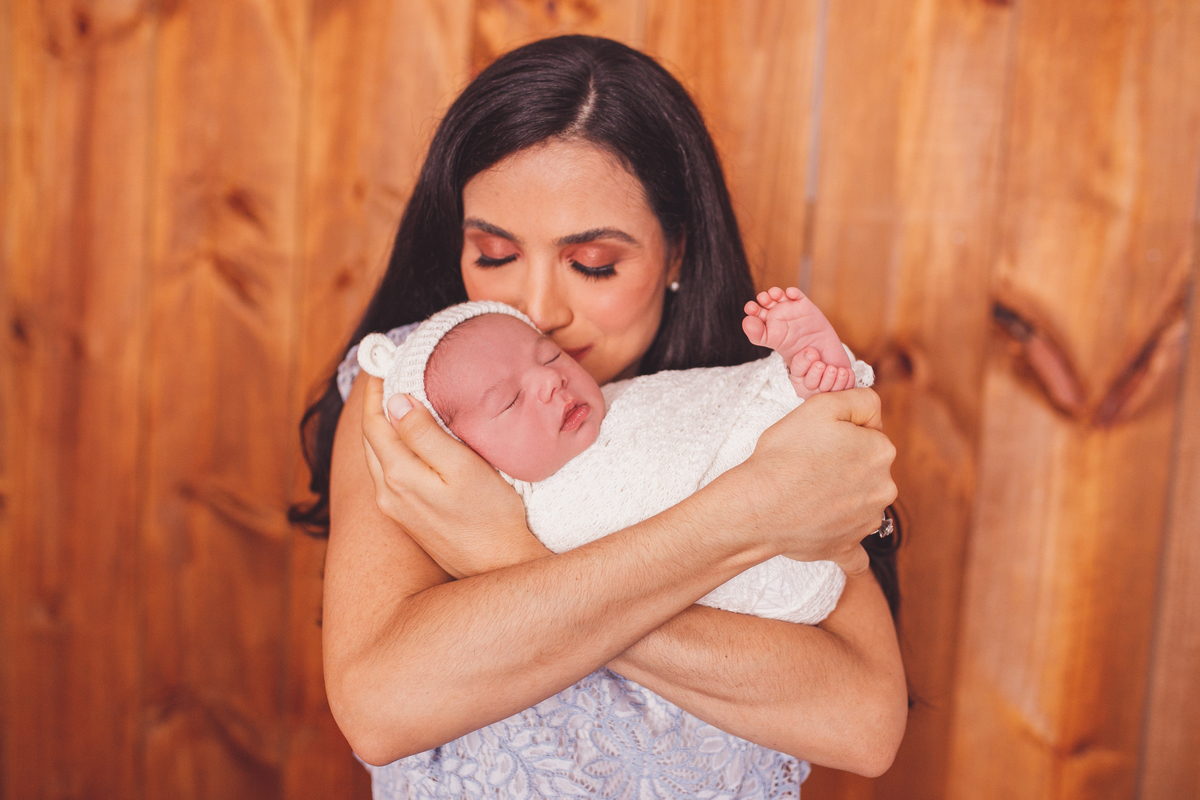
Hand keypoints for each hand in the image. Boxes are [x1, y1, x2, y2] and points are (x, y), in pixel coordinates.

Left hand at [359, 375, 545, 577]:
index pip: (373, 424)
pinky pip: (390, 473)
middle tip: (386, 375)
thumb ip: (425, 435)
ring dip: (383, 427)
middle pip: (371, 440)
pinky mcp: (410, 519)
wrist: (499, 567)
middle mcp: (388, 494)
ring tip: (397, 400)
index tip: (379, 363)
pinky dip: (393, 448)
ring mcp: (397, 509)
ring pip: (379, 458)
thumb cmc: (490, 516)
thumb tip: (395, 402)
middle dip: (375, 405)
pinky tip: (409, 441)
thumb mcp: (462, 468)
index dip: (373, 391)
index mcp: (397, 476)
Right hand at [719, 388, 895, 576]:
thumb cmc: (783, 455)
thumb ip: (860, 400)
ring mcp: (866, 522)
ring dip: (841, 500)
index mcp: (881, 451)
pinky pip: (857, 554)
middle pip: (868, 470)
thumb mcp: (821, 406)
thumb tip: (875, 414)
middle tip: (810, 465)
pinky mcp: (846, 548)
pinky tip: (842, 548)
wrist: (757, 505)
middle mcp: (883, 488)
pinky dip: (849, 549)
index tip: (820, 440)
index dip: (844, 433)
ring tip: (806, 495)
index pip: (871, 434)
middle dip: (846, 466)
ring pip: (860, 504)